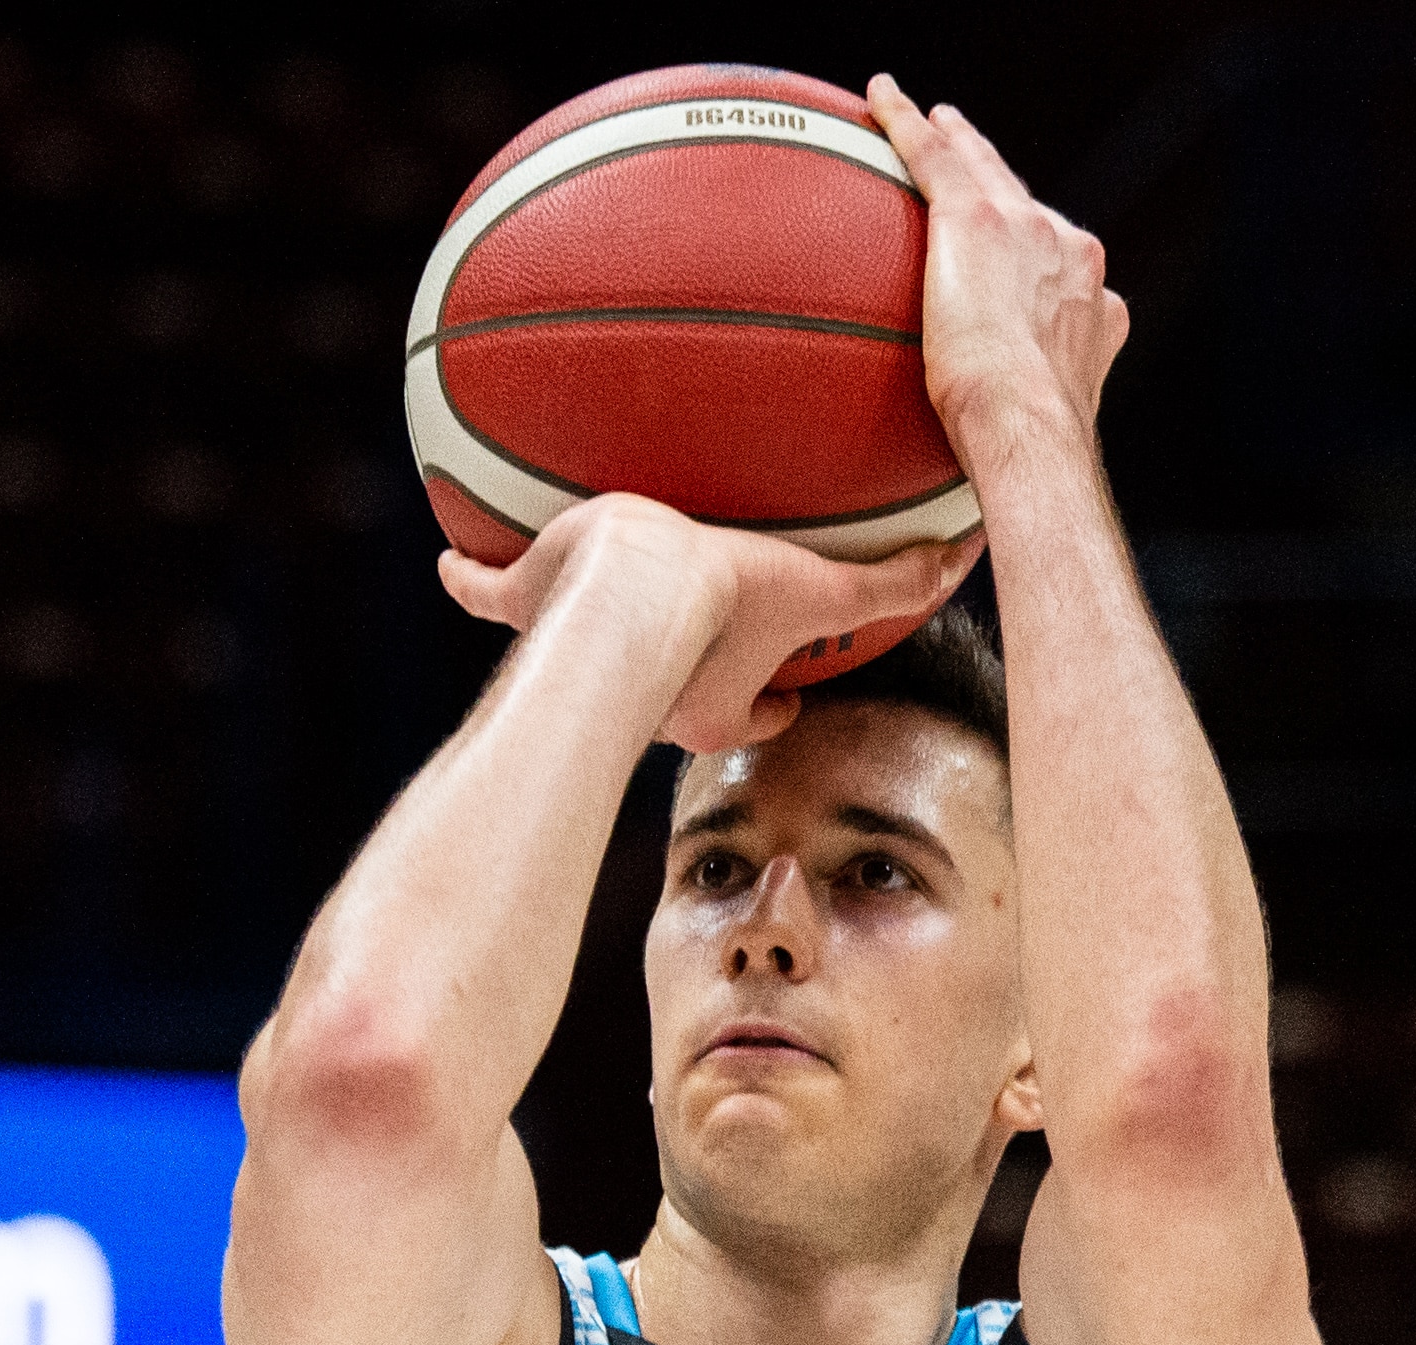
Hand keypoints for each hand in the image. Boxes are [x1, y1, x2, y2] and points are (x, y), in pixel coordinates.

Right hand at [438, 495, 979, 752]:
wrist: (633, 582)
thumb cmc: (724, 598)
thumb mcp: (820, 586)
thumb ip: (893, 583)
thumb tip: (965, 561)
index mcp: (711, 698)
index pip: (753, 712)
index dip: (772, 703)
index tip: (784, 695)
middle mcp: (644, 689)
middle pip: (671, 685)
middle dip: (682, 676)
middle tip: (685, 647)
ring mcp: (580, 647)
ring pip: (579, 643)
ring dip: (575, 632)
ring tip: (559, 602)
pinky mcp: (529, 602)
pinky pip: (491, 593)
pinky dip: (470, 582)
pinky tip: (450, 565)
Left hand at [867, 77, 1129, 460]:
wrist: (1029, 429)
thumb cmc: (1028, 455)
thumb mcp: (1039, 436)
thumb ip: (1023, 429)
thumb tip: (992, 496)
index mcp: (1094, 306)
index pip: (1061, 264)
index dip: (1041, 254)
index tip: (1025, 254)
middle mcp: (1072, 255)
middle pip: (1029, 207)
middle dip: (1004, 187)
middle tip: (974, 167)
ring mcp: (1029, 229)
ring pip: (984, 168)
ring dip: (957, 142)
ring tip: (932, 121)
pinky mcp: (978, 216)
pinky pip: (933, 154)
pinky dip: (905, 122)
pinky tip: (879, 99)